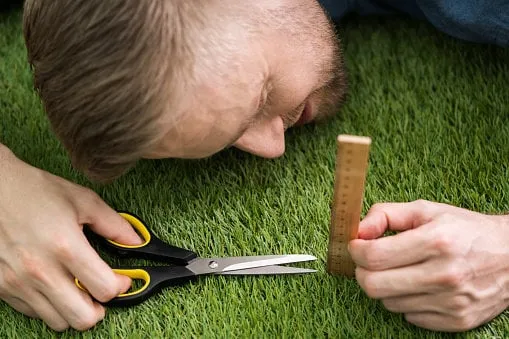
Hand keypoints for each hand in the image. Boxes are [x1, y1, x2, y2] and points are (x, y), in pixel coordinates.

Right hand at [0, 147, 141, 330]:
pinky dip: (51, 306)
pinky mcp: (3, 287)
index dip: (120, 286)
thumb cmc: (35, 191)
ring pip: (59, 322)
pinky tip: (56, 286)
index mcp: (66, 246)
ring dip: (75, 310)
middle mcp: (41, 270)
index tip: (121, 279)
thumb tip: (136, 241)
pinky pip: (34, 313)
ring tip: (79, 290)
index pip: (104, 289)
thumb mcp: (82, 200)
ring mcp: (19, 282)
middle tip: (101, 292)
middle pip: (83, 317)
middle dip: (100, 308)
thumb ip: (114, 224)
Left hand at [349, 199, 508, 331]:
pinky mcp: (456, 321)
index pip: (374, 256)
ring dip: (386, 287)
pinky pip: (409, 316)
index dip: (356, 251)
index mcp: (435, 241)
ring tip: (402, 271)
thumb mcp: (427, 210)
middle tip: (370, 262)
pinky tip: (420, 286)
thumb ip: (386, 214)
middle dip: (363, 272)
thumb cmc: (465, 230)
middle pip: (374, 286)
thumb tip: (358, 230)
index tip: (356, 246)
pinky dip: (406, 301)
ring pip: (388, 303)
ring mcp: (451, 302)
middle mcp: (444, 274)